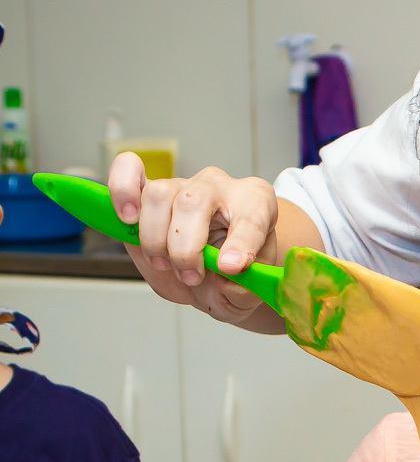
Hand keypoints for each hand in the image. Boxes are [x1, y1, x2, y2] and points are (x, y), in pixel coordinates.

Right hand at [108, 151, 279, 323]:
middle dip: (186, 248)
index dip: (240, 243)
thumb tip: (226, 267)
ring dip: (155, 238)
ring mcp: (182, 186)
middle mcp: (220, 187)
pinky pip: (129, 168)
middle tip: (192, 277)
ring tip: (165, 264)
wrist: (211, 279)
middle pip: (193, 201)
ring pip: (158, 195)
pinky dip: (122, 189)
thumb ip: (244, 285)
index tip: (232, 268)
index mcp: (256, 204)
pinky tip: (127, 218)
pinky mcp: (147, 194)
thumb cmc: (233, 279)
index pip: (251, 216)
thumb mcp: (248, 292)